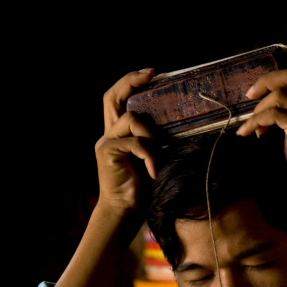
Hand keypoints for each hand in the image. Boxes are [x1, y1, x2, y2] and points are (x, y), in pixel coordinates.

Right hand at [95, 69, 157, 213]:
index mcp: (119, 134)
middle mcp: (109, 135)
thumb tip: (179, 125)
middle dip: (131, 81)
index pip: (118, 99)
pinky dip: (150, 156)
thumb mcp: (153, 160)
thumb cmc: (142, 190)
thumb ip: (157, 142)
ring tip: (157, 156)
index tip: (152, 73)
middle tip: (151, 75)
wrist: (125, 213)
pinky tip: (153, 171)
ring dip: (151, 135)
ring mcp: (106, 143)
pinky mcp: (108, 153)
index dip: (131, 82)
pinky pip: (135, 143)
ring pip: (132, 120)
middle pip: (112, 97)